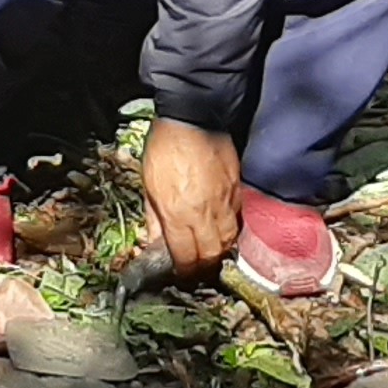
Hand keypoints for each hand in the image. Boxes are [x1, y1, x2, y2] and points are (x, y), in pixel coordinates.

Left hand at [137, 119, 241, 279]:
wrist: (192, 116)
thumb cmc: (164, 148)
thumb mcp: (149, 185)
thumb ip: (154, 218)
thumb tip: (156, 242)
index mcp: (179, 214)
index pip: (187, 257)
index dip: (184, 270)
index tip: (180, 271)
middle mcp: (205, 213)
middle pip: (212, 255)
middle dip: (203, 266)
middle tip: (196, 265)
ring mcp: (226, 202)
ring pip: (229, 240)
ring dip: (219, 250)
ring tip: (209, 249)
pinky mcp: (238, 189)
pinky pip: (238, 219)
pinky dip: (230, 229)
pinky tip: (221, 227)